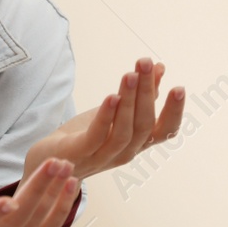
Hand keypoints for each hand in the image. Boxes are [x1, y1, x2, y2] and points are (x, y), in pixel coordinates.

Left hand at [25, 57, 184, 181]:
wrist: (49, 163)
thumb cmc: (85, 136)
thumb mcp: (115, 113)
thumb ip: (139, 95)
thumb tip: (159, 67)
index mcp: (137, 143)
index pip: (165, 131)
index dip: (174, 112)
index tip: (178, 87)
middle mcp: (125, 153)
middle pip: (145, 124)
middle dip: (147, 92)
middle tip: (146, 64)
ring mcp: (103, 156)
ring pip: (124, 131)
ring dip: (129, 101)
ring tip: (130, 74)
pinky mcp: (81, 154)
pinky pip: (97, 136)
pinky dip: (106, 116)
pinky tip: (111, 96)